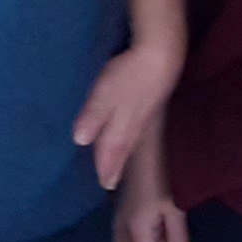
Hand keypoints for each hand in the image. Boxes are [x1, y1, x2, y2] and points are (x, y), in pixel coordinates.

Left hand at [73, 38, 185, 190]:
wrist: (162, 57)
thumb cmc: (129, 75)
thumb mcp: (104, 95)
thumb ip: (93, 118)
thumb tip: (79, 141)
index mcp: (120, 127)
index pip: (110, 152)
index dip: (105, 167)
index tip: (104, 184)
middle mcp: (133, 126)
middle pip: (122, 151)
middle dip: (115, 166)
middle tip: (110, 183)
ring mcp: (144, 116)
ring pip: (131, 142)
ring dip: (124, 156)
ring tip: (120, 166)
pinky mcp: (150, 104)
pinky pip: (137, 131)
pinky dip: (132, 140)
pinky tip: (132, 135)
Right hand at [119, 128, 189, 241]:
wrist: (146, 135)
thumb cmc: (165, 172)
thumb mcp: (176, 205)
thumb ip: (177, 235)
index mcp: (136, 226)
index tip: (181, 238)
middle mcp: (125, 218)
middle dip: (163, 239)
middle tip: (182, 222)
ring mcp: (126, 202)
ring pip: (144, 225)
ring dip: (160, 222)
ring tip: (178, 208)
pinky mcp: (130, 188)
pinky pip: (143, 210)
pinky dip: (155, 208)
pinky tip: (168, 195)